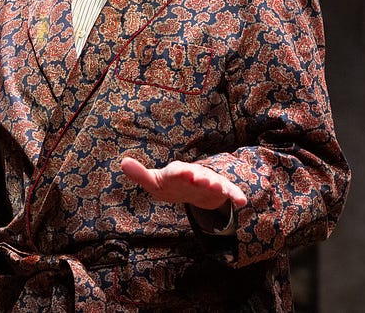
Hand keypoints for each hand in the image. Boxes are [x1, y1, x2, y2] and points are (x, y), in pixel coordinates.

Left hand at [120, 157, 246, 210]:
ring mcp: (209, 182)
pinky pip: (229, 192)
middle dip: (198, 177)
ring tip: (218, 188)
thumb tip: (123, 162)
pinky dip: (235, 195)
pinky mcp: (221, 190)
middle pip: (197, 175)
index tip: (182, 171)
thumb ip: (140, 173)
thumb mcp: (154, 181)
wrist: (194, 187)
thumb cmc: (171, 184)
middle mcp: (195, 174)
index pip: (176, 171)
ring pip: (214, 182)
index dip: (179, 172)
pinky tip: (242, 201)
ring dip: (216, 185)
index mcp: (177, 172)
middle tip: (200, 178)